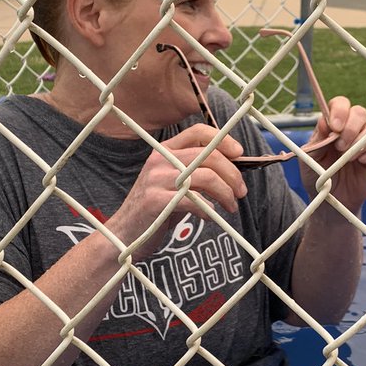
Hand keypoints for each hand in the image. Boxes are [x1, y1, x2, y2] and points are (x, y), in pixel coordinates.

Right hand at [107, 125, 246, 257]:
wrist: (124, 234)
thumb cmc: (156, 209)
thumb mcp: (174, 183)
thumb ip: (197, 173)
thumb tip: (233, 169)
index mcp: (165, 151)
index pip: (198, 132)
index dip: (223, 139)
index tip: (240, 153)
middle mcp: (160, 160)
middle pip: (209, 156)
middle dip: (233, 174)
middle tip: (241, 192)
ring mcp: (156, 180)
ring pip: (206, 177)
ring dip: (226, 193)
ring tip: (231, 206)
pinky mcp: (156, 201)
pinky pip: (194, 201)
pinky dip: (209, 210)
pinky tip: (210, 217)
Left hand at [299, 97, 365, 212]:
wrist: (330, 201)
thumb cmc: (317, 177)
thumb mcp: (309, 159)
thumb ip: (316, 140)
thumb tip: (324, 121)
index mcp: (332, 125)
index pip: (340, 104)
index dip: (339, 110)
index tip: (334, 126)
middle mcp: (351, 129)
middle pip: (359, 111)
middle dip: (351, 127)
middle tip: (340, 146)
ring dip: (361, 140)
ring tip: (349, 158)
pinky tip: (361, 161)